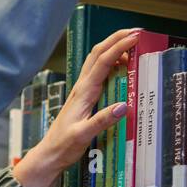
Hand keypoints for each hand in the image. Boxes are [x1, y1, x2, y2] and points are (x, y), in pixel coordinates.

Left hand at [13, 28, 138, 186]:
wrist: (48, 154)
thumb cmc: (63, 146)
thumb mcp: (83, 135)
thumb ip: (102, 121)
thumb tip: (124, 106)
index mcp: (83, 92)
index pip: (103, 61)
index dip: (119, 46)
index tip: (136, 37)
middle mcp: (82, 87)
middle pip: (98, 53)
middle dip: (117, 38)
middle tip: (137, 32)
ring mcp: (82, 90)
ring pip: (96, 60)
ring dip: (113, 48)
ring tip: (132, 45)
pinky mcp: (83, 97)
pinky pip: (98, 72)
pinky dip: (111, 63)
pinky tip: (121, 68)